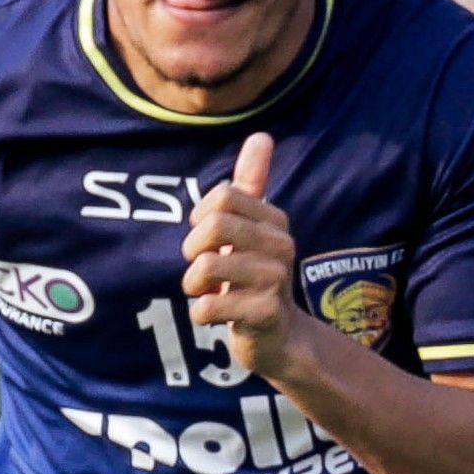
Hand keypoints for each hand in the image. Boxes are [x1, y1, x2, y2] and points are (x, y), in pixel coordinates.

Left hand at [181, 132, 301, 378]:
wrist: (277, 338)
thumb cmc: (254, 277)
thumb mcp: (252, 228)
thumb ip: (253, 183)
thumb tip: (262, 135)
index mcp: (274, 220)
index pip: (223, 197)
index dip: (201, 218)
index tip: (206, 239)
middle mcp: (281, 245)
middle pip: (215, 227)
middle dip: (193, 250)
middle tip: (199, 268)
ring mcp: (276, 280)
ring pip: (208, 267)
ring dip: (194, 284)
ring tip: (205, 292)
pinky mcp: (265, 313)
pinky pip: (210, 306)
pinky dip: (201, 313)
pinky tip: (215, 315)